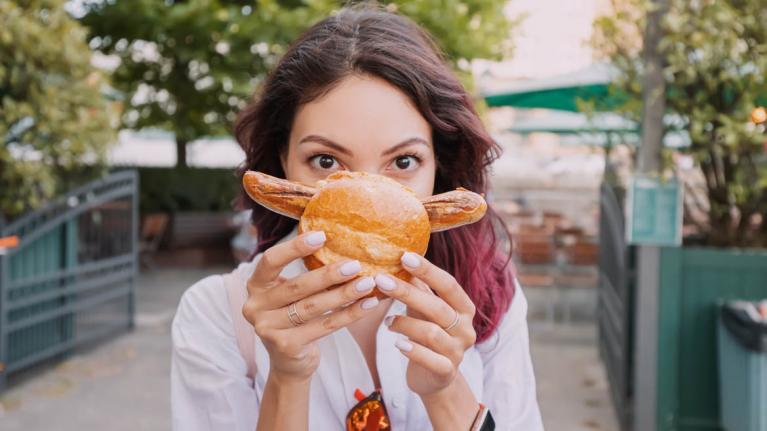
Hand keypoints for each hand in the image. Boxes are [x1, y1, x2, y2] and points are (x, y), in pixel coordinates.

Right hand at [242, 230, 381, 381]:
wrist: (290, 363)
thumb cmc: (295, 318)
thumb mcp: (291, 295)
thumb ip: (305, 275)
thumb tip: (344, 249)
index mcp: (256, 286)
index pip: (270, 261)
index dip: (294, 248)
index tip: (322, 236)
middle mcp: (255, 307)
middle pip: (296, 287)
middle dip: (328, 275)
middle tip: (355, 265)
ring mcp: (268, 329)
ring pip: (312, 307)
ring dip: (343, 294)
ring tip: (367, 284)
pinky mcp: (285, 347)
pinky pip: (324, 326)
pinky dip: (349, 314)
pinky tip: (367, 305)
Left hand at [375, 252, 476, 395]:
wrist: (435, 377)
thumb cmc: (428, 333)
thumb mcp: (424, 309)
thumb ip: (419, 288)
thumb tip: (401, 256)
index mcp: (464, 308)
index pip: (449, 285)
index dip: (428, 270)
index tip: (404, 256)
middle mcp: (466, 328)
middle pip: (437, 307)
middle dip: (407, 292)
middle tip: (381, 280)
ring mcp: (458, 351)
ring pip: (431, 333)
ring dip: (404, 324)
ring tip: (386, 321)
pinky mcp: (447, 372)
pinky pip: (431, 360)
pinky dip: (413, 351)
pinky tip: (397, 344)